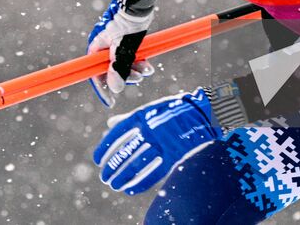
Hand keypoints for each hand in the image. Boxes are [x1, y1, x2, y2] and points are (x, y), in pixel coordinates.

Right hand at [86, 0, 156, 106]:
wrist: (140, 3)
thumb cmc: (128, 21)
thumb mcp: (123, 46)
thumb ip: (119, 67)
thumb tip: (115, 88)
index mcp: (96, 46)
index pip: (94, 73)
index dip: (102, 88)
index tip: (111, 101)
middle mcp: (104, 47)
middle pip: (111, 70)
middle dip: (126, 76)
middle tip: (138, 78)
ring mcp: (115, 44)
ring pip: (123, 65)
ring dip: (135, 70)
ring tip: (146, 69)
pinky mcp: (126, 41)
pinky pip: (130, 58)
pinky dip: (139, 62)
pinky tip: (147, 64)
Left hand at [93, 88, 219, 194]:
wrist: (202, 113)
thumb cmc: (172, 110)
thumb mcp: (149, 109)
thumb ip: (128, 118)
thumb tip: (110, 125)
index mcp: (143, 116)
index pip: (118, 134)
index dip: (105, 148)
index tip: (97, 159)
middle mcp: (151, 129)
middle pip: (126, 152)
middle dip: (113, 167)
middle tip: (105, 177)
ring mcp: (163, 143)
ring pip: (138, 164)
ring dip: (124, 177)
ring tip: (114, 185)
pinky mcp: (174, 155)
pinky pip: (154, 173)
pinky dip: (141, 183)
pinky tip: (130, 189)